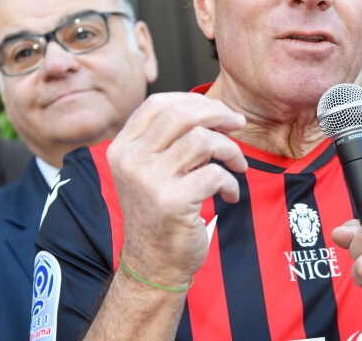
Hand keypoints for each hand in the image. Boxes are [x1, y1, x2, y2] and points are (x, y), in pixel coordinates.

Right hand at [107, 92, 247, 288]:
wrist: (153, 263)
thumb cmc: (161, 208)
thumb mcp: (152, 168)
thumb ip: (171, 138)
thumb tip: (215, 109)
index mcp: (123, 147)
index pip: (156, 103)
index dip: (192, 99)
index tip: (217, 110)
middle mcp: (131, 160)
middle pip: (181, 114)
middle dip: (218, 113)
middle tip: (238, 123)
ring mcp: (149, 181)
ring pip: (203, 140)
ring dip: (230, 149)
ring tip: (237, 165)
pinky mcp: (172, 202)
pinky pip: (215, 174)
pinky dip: (231, 182)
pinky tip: (230, 194)